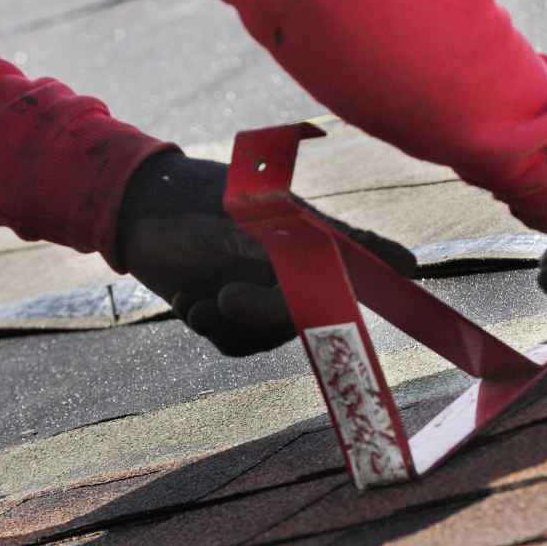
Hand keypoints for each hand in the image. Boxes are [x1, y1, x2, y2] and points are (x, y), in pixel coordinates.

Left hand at [115, 152, 416, 355]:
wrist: (134, 210)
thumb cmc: (199, 202)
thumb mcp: (262, 220)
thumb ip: (320, 244)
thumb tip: (407, 265)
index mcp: (306, 238)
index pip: (357, 263)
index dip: (384, 272)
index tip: (412, 270)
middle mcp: (290, 267)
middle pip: (302, 314)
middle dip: (262, 315)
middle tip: (224, 297)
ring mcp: (259, 289)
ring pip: (265, 336)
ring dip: (229, 325)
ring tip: (199, 300)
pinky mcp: (227, 310)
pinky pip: (233, 343)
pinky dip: (210, 328)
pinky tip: (189, 302)